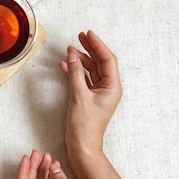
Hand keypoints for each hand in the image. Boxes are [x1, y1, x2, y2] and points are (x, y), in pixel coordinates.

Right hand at [59, 31, 122, 152]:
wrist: (82, 144)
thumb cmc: (85, 125)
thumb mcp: (79, 95)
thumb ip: (75, 73)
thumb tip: (72, 55)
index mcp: (112, 86)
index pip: (107, 59)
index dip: (97, 45)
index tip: (88, 34)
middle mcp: (108, 88)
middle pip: (100, 62)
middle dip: (90, 48)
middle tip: (80, 36)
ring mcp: (99, 92)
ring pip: (91, 69)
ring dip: (81, 59)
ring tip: (70, 49)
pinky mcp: (89, 97)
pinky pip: (84, 78)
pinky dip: (75, 70)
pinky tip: (66, 64)